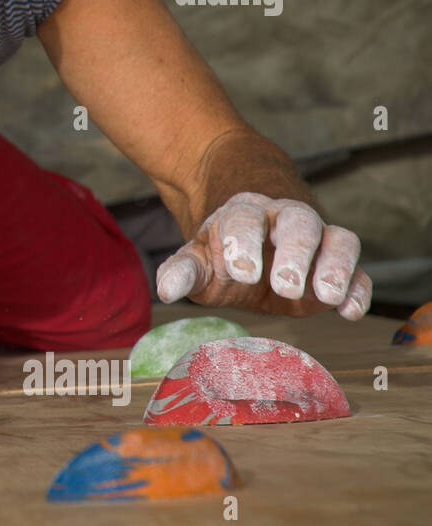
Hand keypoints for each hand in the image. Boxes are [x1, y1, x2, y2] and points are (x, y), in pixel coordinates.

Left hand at [156, 193, 371, 318]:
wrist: (249, 251)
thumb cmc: (221, 256)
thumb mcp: (197, 262)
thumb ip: (182, 272)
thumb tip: (166, 290)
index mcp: (243, 214)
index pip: (245, 218)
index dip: (244, 242)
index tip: (242, 272)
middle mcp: (285, 220)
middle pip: (299, 223)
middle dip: (294, 252)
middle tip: (285, 285)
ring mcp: (317, 241)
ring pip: (338, 239)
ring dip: (336, 266)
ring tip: (326, 295)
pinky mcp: (336, 267)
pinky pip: (359, 270)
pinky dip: (358, 288)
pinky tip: (350, 311)